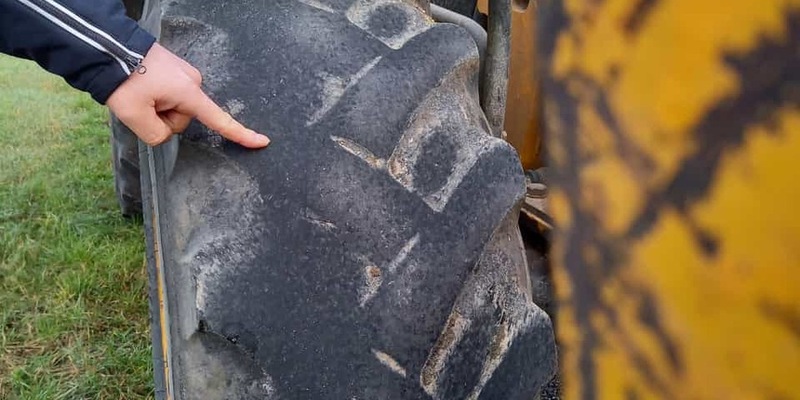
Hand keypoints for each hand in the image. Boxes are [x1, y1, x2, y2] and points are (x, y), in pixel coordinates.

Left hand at [106, 43, 269, 147]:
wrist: (109, 50)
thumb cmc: (124, 81)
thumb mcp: (135, 117)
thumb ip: (156, 135)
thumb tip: (163, 133)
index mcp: (188, 93)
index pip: (219, 120)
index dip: (241, 134)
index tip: (263, 142)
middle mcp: (193, 82)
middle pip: (183, 118)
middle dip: (162, 119)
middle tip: (140, 106)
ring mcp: (184, 75)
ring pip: (174, 108)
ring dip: (156, 107)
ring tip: (138, 94)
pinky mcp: (175, 72)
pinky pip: (169, 95)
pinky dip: (155, 97)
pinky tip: (141, 88)